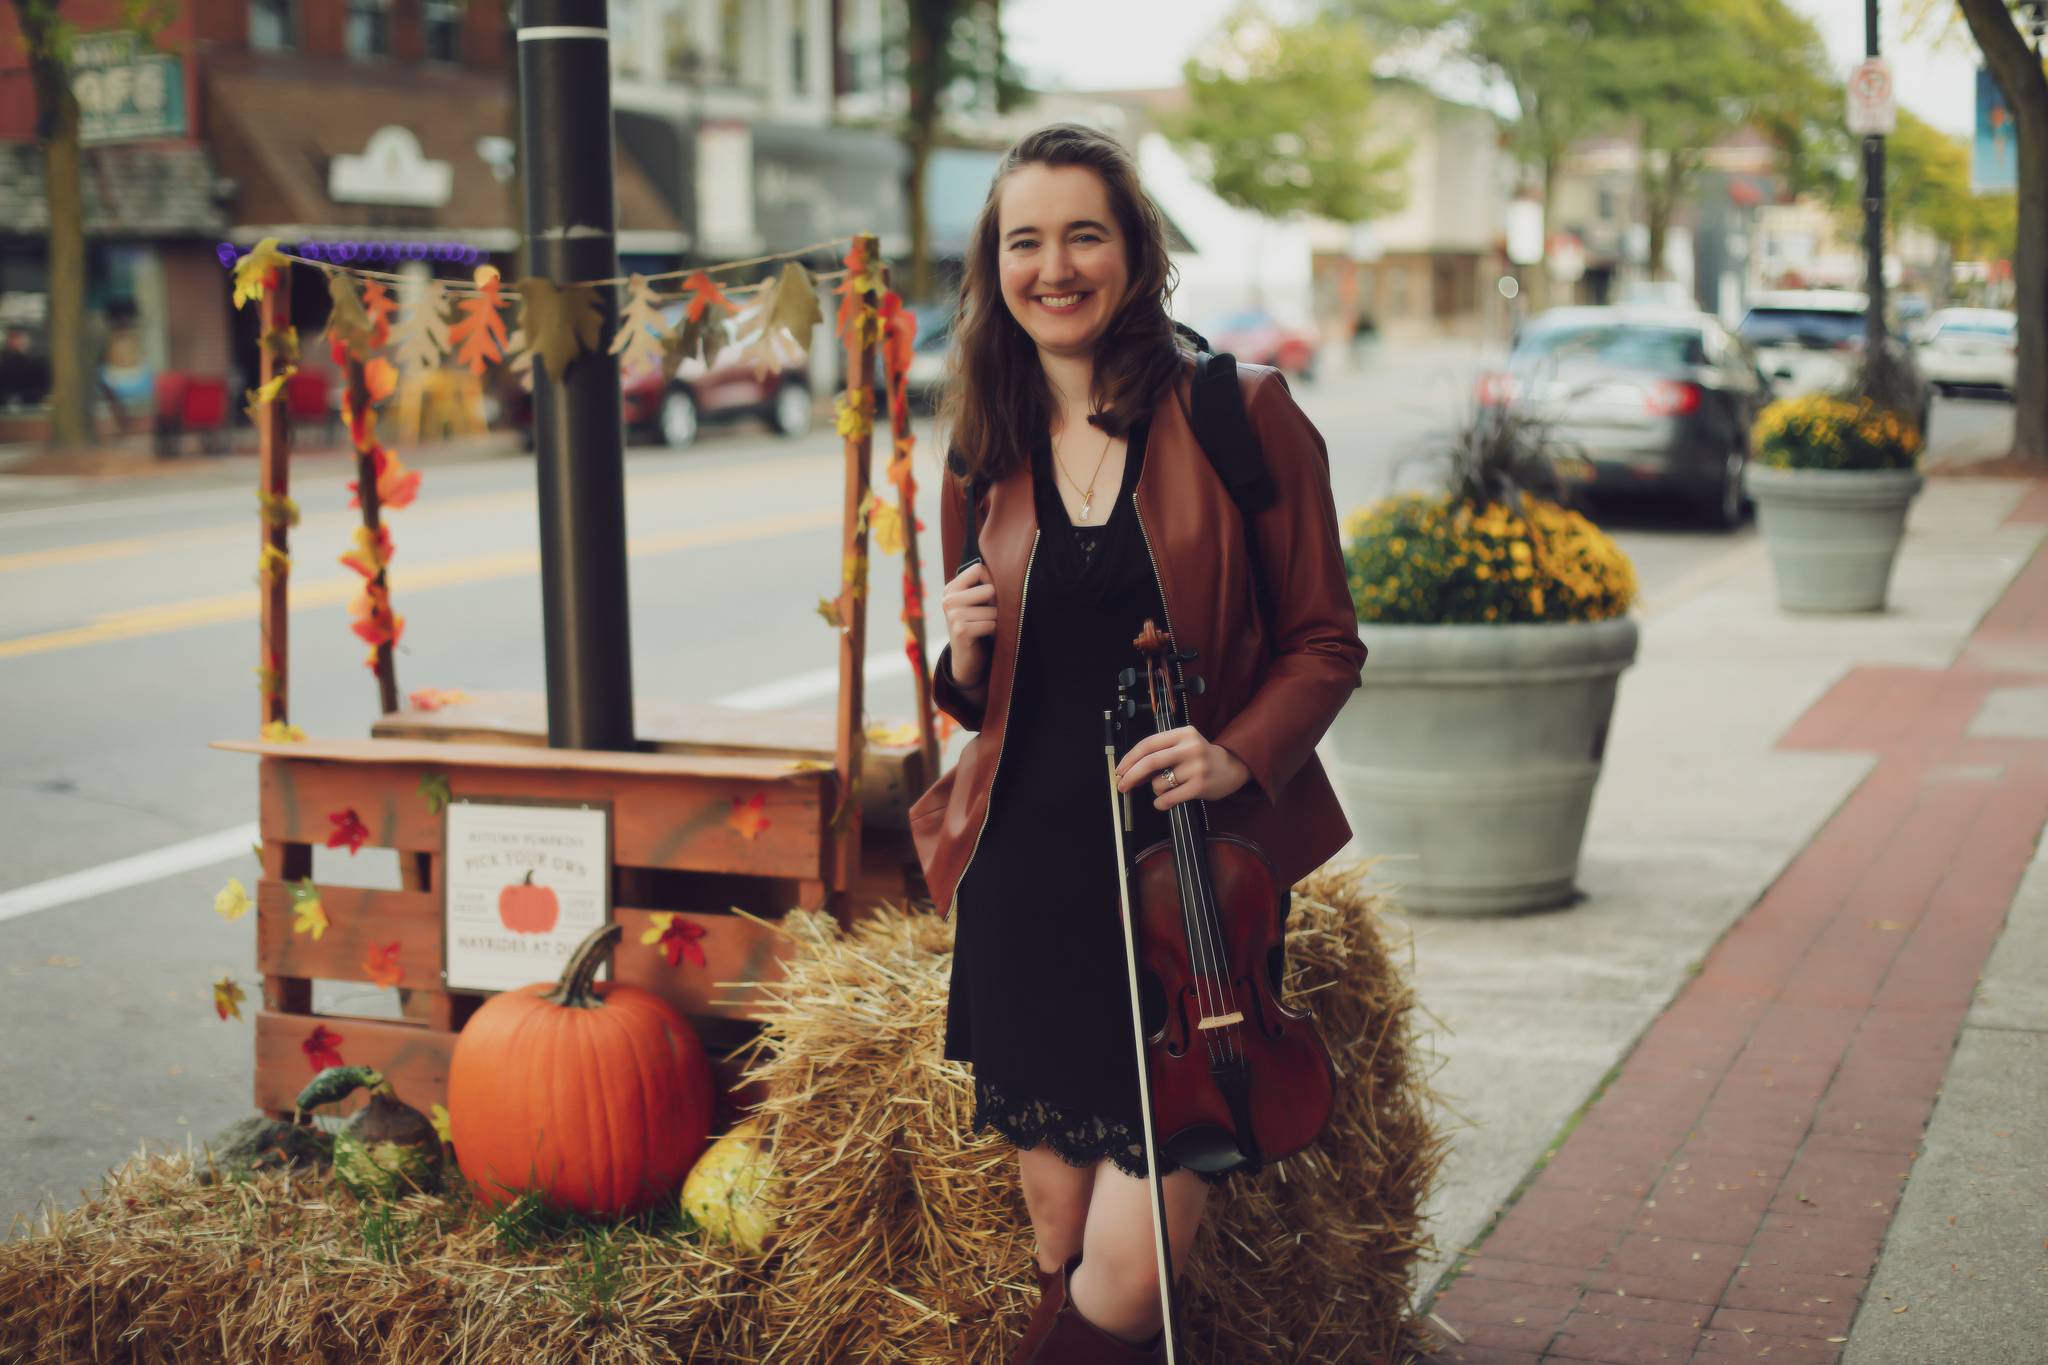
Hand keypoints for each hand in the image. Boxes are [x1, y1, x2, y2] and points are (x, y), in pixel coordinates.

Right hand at [940, 562, 995, 688]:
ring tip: (987, 627)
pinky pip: (991, 624)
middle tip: (990, 615)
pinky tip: (986, 636)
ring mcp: (953, 615)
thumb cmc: (977, 625)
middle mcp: (948, 600)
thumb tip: (1008, 574)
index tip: (991, 596)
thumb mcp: (976, 603)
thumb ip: (984, 586)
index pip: (979, 569)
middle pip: (990, 588)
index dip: (992, 581)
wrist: (967, 658)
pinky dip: (994, 632)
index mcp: (951, 589)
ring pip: (993, 610)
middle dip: (997, 603)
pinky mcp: (961, 631)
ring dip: (996, 620)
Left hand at [1114, 726, 1249, 811]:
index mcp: (1183, 733)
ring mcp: (1196, 767)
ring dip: (1156, 789)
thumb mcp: (1182, 745)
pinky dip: (1161, 802)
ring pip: (1159, 783)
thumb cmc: (1200, 758)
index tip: (1120, 769)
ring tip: (1169, 786)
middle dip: (1131, 776)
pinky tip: (1165, 800)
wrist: (1231, 767)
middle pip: (1150, 762)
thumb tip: (1128, 771)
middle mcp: (1190, 748)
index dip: (1130, 758)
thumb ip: (1159, 753)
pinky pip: (1168, 798)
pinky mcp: (1200, 786)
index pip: (1148, 744)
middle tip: (1122, 785)